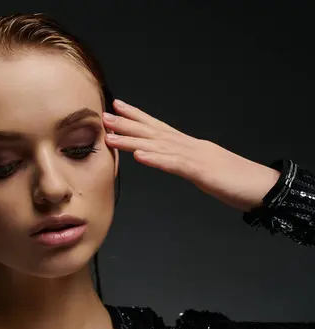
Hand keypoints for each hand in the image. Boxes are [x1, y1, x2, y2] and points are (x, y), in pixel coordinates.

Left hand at [102, 99, 279, 211]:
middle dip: (126, 124)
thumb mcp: (202, 168)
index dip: (136, 115)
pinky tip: (139, 156)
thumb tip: (167, 159)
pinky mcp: (200, 171)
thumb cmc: (233, 179)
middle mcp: (187, 145)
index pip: (157, 126)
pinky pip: (174, 165)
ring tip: (111, 136)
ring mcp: (193, 156)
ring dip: (132, 140)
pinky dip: (155, 160)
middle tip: (103, 116)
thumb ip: (183, 162)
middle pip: (152, 132)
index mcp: (187, 145)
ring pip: (158, 145)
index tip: (117, 105)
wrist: (261, 186)